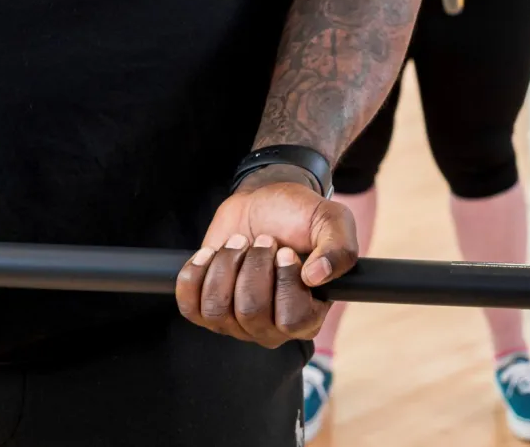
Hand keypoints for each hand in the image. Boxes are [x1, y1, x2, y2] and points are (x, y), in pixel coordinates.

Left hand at [175, 169, 357, 347]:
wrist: (264, 201)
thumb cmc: (300, 216)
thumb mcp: (332, 221)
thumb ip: (340, 248)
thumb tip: (316, 276)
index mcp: (309, 315)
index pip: (292, 319)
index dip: (285, 281)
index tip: (285, 250)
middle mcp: (272, 327)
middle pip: (251, 312)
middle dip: (254, 264)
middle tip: (263, 240)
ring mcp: (236, 322)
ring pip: (218, 310)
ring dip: (226, 264)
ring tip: (240, 242)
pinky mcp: (207, 308)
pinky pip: (190, 307)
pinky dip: (196, 273)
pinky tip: (212, 252)